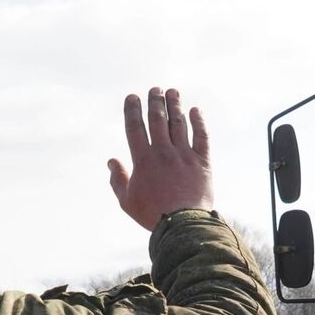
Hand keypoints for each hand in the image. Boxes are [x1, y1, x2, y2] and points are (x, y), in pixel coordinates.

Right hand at [108, 87, 213, 230]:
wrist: (183, 225)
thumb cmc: (152, 215)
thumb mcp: (127, 201)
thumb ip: (118, 180)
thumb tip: (112, 162)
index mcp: (143, 160)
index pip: (135, 127)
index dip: (132, 109)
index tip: (132, 97)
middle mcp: (163, 152)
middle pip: (158, 119)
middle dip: (155, 101)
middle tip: (155, 89)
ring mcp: (184, 156)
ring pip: (179, 123)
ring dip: (175, 105)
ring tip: (173, 92)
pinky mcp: (202, 162)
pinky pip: (202, 137)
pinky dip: (199, 122)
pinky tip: (195, 111)